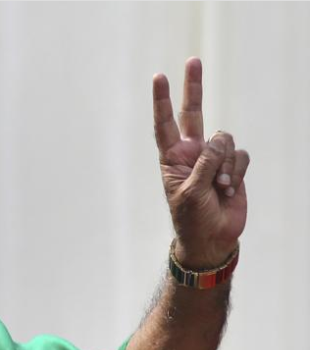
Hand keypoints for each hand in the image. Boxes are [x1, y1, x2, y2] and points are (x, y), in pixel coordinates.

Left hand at [153, 57, 249, 268]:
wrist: (212, 238)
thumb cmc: (192, 218)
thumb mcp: (191, 192)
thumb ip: (203, 163)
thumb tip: (218, 142)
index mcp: (172, 157)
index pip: (165, 123)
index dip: (162, 100)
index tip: (159, 77)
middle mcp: (192, 152)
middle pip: (194, 112)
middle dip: (194, 87)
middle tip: (193, 60)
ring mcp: (213, 157)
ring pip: (225, 140)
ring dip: (224, 165)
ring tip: (218, 188)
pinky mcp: (232, 166)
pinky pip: (240, 156)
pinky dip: (236, 173)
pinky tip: (228, 190)